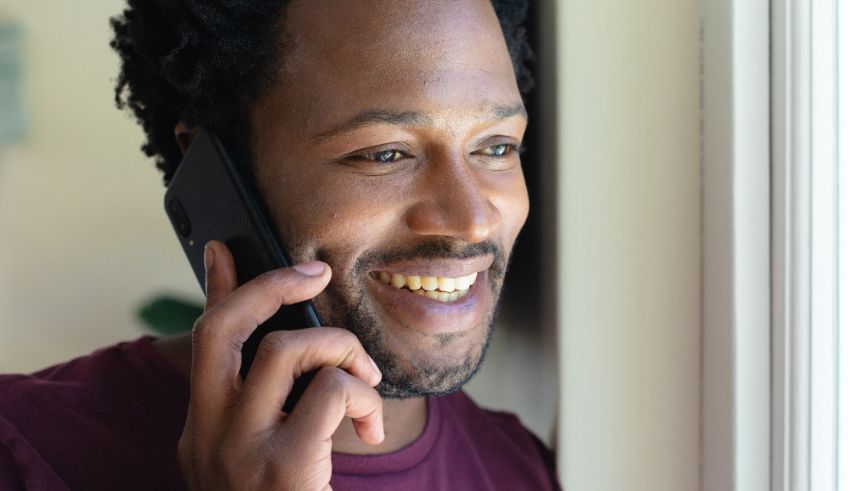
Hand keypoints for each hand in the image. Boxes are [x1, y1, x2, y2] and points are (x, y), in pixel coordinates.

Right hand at [177, 240, 383, 490]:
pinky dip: (363, 395)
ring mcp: (239, 452)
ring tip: (366, 382)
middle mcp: (207, 438)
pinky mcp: (283, 466)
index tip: (225, 249)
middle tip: (314, 273)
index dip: (216, 288)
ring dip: (342, 351)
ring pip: (287, 349)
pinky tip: (370, 431)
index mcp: (202, 434)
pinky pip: (331, 390)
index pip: (203, 344)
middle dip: (271, 286)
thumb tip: (284, 347)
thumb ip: (267, 406)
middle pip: (224, 329)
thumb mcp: (260, 461)